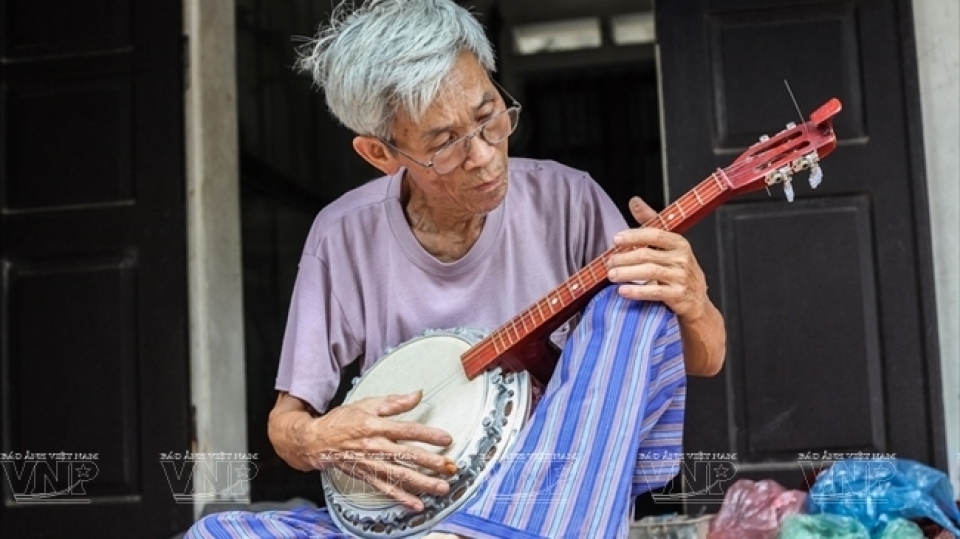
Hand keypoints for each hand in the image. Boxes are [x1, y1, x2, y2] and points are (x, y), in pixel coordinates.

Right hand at [269, 391, 456, 511]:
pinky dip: (401, 498)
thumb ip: (395, 401)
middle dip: (430, 463)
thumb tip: (419, 394)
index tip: (447, 439)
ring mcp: (371, 464)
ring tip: (441, 488)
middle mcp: (375, 446)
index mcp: (376, 426)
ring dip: (422, 483)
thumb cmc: (343, 420)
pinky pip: (386, 489)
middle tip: (450, 468)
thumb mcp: (368, 403)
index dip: (428, 435)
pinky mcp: (367, 476)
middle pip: (407, 456)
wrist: (316, 441)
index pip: (407, 430)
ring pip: (400, 475)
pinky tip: (416, 505)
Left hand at [604, 196, 709, 321]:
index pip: (654, 234)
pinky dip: (637, 291)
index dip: (634, 236)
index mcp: (679, 243)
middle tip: (608, 262)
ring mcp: (681, 277)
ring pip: (650, 272)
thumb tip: (634, 201)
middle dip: (624, 258)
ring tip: (611, 275)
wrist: (696, 300)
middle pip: (647, 254)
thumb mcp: (669, 245)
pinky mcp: (678, 295)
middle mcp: (682, 258)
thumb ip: (650, 223)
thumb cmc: (678, 269)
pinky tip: (623, 290)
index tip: (615, 240)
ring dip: (627, 273)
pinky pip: (655, 291)